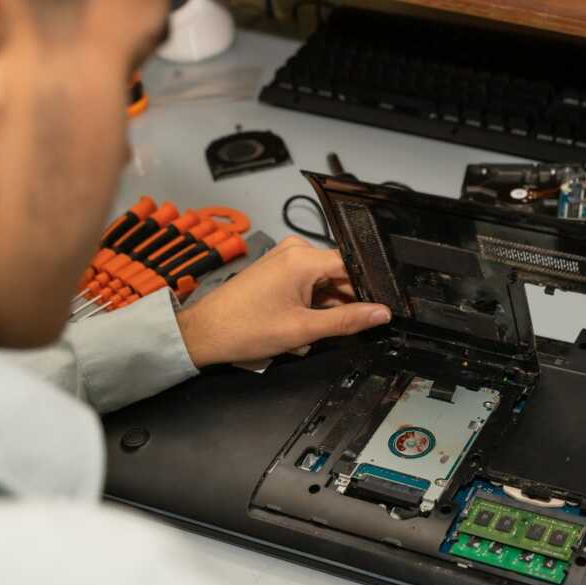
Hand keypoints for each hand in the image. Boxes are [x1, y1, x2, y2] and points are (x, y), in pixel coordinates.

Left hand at [176, 237, 390, 367]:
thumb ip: (347, 321)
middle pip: (341, 273)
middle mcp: (294, 251)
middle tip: (347, 326)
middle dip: (348, 300)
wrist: (205, 333)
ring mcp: (285, 259)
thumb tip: (379, 314)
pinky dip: (314, 302)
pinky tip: (306, 320)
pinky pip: (310, 282)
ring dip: (329, 304)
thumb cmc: (243, 329)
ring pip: (326, 280)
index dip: (369, 289)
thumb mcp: (303, 330)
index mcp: (302, 258)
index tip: (378, 309)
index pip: (353, 266)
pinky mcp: (279, 269)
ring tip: (315, 326)